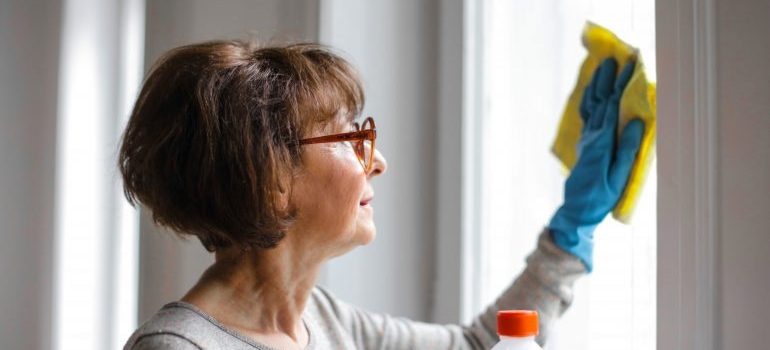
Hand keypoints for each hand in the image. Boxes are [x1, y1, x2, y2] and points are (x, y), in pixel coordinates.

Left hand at [549, 58, 644, 271]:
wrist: (577, 209)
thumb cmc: (601, 197)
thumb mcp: (619, 176)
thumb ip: (627, 149)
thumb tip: (634, 121)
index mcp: (602, 142)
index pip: (612, 107)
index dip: (621, 85)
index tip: (630, 66)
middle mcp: (592, 137)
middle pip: (599, 102)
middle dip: (607, 79)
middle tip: (615, 59)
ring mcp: (586, 139)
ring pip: (590, 106)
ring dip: (596, 86)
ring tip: (602, 68)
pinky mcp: (585, 144)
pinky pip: (586, 116)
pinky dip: (589, 100)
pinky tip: (591, 93)